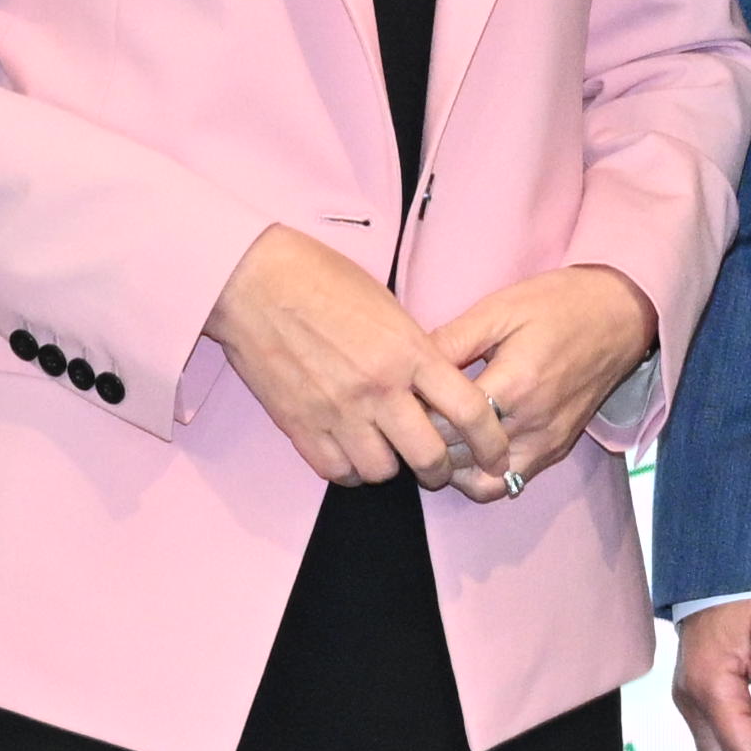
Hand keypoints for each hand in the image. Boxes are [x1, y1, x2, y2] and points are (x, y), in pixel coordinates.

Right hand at [205, 229, 480, 485]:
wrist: (253, 281)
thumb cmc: (321, 279)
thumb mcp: (388, 305)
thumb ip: (415, 351)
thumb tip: (435, 386)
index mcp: (409, 352)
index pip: (471, 411)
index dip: (491, 442)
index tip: (496, 453)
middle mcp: (379, 388)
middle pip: (429, 457)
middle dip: (440, 469)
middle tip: (436, 465)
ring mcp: (337, 411)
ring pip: (383, 472)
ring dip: (390, 466)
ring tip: (385, 449)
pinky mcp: (300, 426)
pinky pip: (337, 471)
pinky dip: (349, 469)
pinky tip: (350, 451)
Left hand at [417, 267, 661, 501]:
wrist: (619, 316)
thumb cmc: (559, 304)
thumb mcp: (500, 309)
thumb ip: (452, 340)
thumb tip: (408, 364)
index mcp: (515, 384)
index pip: (444, 424)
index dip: (415, 414)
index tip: (403, 397)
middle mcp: (533, 424)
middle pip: (458, 459)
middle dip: (427, 444)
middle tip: (411, 420)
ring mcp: (548, 443)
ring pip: (483, 484)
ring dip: (454, 469)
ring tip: (439, 437)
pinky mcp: (557, 450)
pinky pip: (511, 484)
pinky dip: (483, 476)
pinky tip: (468, 448)